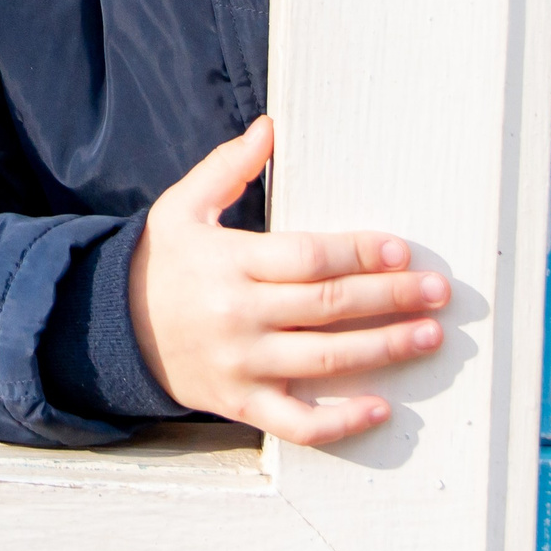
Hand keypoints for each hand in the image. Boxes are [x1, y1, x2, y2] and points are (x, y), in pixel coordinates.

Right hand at [127, 116, 448, 446]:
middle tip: (437, 292)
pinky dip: (342, 422)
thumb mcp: (182, 207)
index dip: (358, 253)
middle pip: (328, 305)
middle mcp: (238, 314)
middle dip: (390, 297)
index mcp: (228, 262)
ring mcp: (242, 364)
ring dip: (384, 348)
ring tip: (428, 336)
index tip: (400, 250)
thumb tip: (269, 127)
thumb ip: (227, 168)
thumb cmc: (162, 262)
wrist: (113, 328)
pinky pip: (299, 423)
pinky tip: (382, 409)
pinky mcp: (242, 403)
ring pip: (325, 359)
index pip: (306, 257)